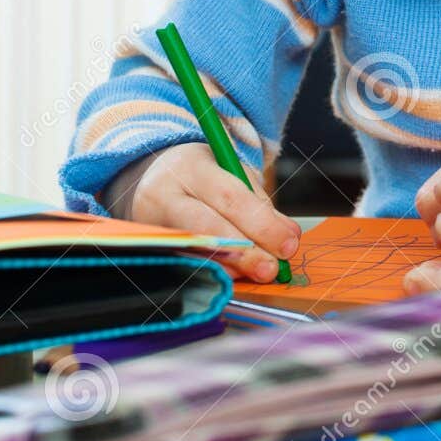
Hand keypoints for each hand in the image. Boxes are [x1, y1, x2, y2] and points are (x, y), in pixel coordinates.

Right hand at [128, 143, 300, 283]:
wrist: (156, 179)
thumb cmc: (204, 176)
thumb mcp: (231, 174)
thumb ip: (259, 204)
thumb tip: (289, 237)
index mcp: (192, 167)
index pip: (230, 197)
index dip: (262, 225)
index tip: (288, 244)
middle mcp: (165, 194)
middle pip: (208, 227)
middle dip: (246, 252)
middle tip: (272, 269)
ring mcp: (153, 223)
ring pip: (196, 251)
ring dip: (233, 267)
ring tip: (258, 271)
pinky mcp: (152, 247)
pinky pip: (187, 264)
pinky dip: (216, 270)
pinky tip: (236, 274)